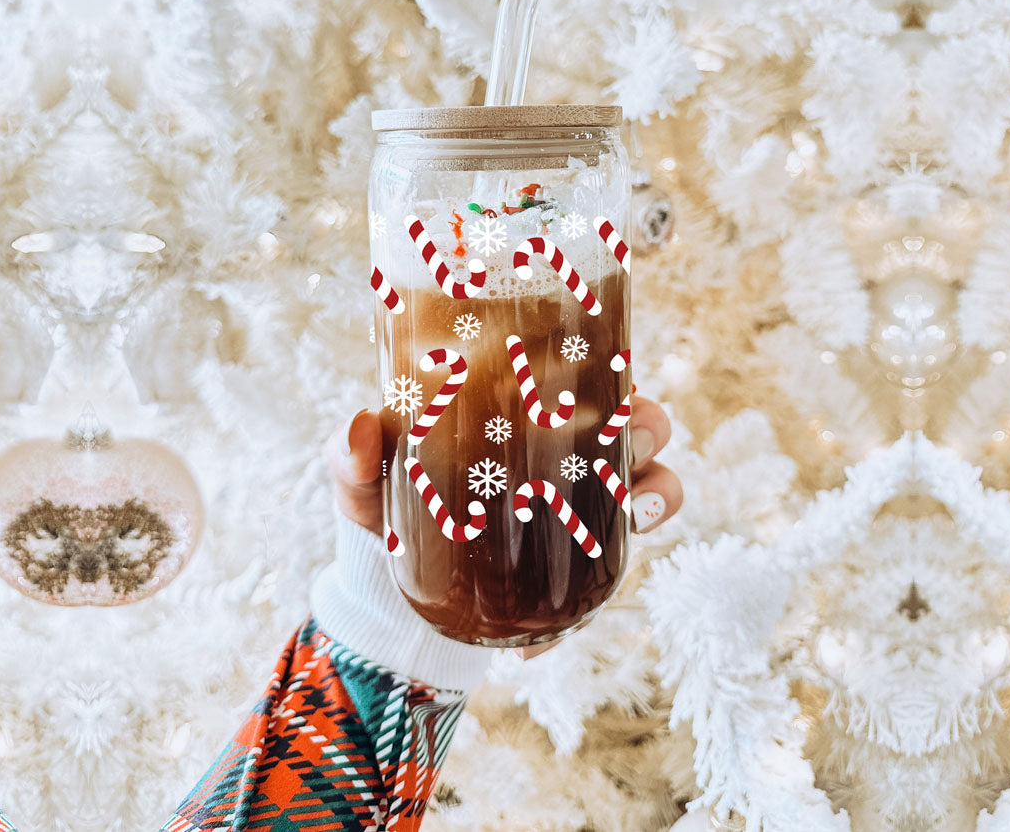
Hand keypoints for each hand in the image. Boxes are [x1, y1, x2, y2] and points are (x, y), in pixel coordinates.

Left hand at [331, 399, 682, 655]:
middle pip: (639, 425)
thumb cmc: (394, 510)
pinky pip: (609, 580)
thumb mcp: (368, 483)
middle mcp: (570, 455)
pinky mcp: (581, 568)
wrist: (396, 590)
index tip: (610, 377)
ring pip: (654, 488)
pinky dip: (583, 610)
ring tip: (634, 515)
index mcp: (529, 416)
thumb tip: (360, 427)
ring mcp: (585, 509)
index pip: (585, 378)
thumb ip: (353, 458)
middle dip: (648, 430)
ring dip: (657, 496)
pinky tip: (534, 638)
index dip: (612, 371)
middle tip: (624, 446)